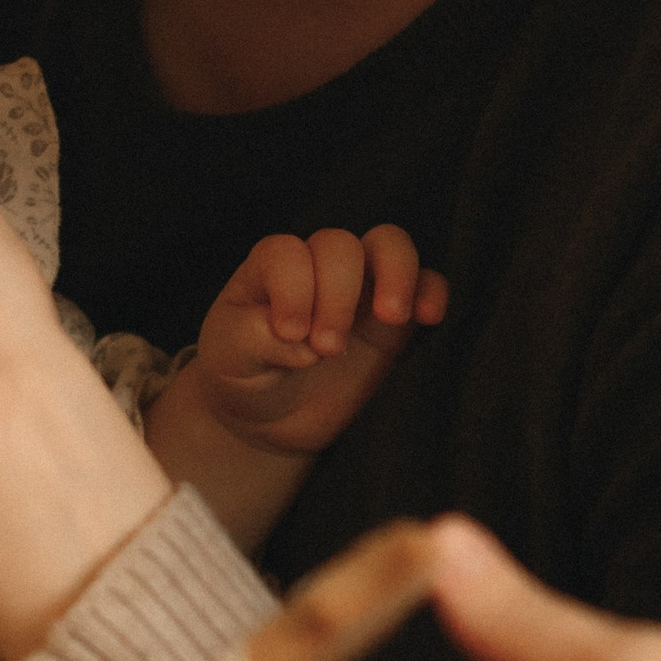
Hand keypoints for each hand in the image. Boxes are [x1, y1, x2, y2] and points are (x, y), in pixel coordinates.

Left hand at [193, 227, 446, 456]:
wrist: (271, 416)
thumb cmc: (243, 375)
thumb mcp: (227, 359)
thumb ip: (252, 339)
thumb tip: (304, 343)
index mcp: (270, 269)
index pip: (288, 253)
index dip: (293, 288)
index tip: (290, 334)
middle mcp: (317, 267)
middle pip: (339, 245)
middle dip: (337, 295)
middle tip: (327, 350)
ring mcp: (360, 288)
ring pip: (389, 244)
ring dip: (395, 273)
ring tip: (390, 316)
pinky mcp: (395, 318)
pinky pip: (427, 283)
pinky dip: (433, 292)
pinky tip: (428, 319)